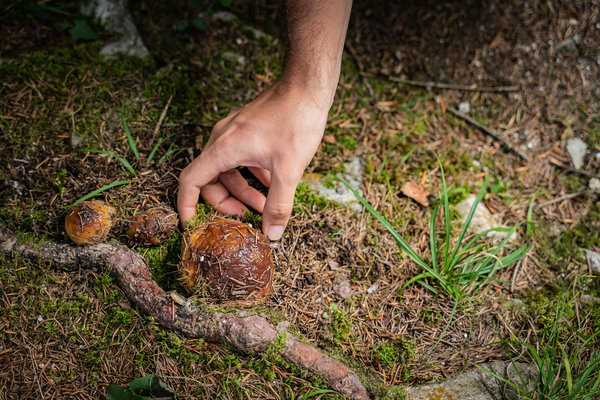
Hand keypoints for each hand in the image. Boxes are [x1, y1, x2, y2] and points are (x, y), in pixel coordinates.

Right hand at [177, 80, 329, 239]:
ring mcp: (234, 132)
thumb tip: (272, 233)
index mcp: (223, 149)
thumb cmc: (296, 120)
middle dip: (226, 202)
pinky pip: (239, 157)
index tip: (193, 224)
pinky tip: (272, 182)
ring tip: (264, 204)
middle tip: (245, 218)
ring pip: (227, 169)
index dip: (187, 205)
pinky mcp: (246, 128)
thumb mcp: (289, 170)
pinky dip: (250, 173)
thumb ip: (279, 204)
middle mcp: (222, 139)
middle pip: (209, 179)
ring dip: (242, 189)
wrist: (307, 85)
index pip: (190, 181)